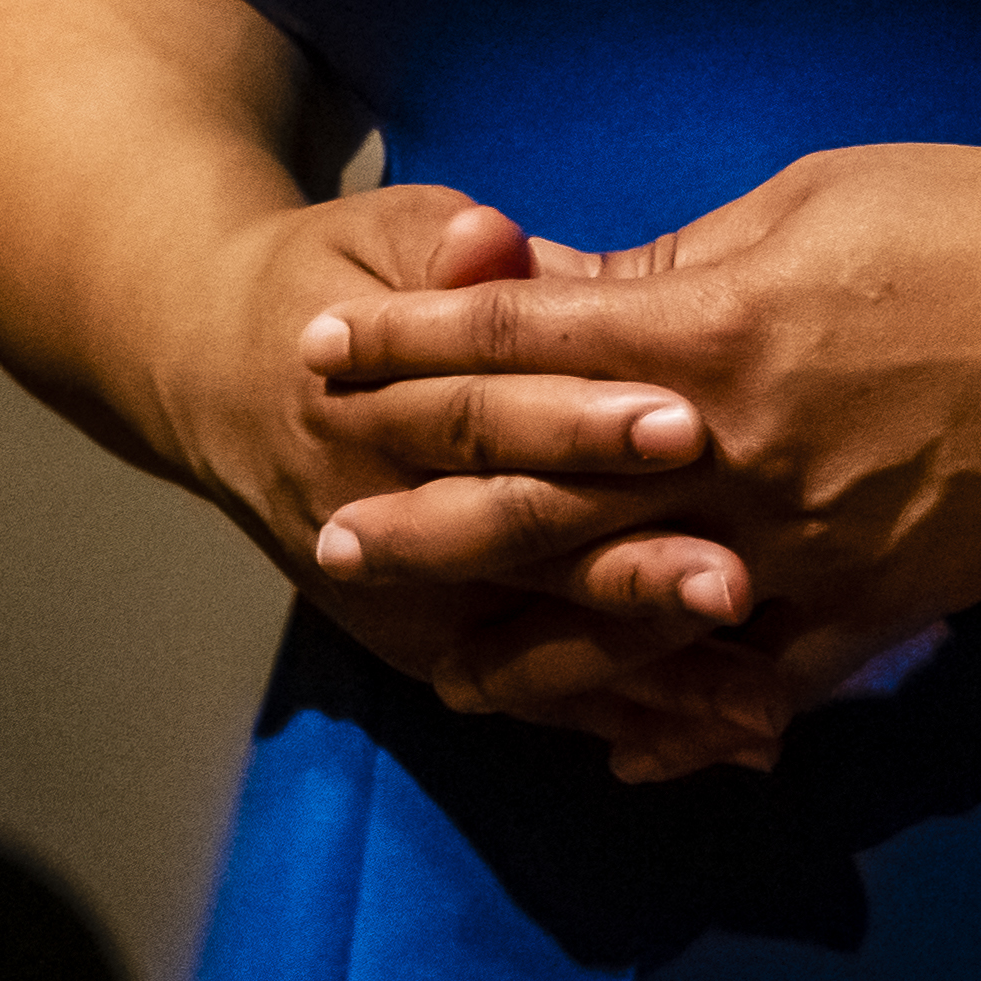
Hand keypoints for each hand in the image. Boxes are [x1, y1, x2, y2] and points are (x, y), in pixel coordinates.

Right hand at [166, 189, 795, 778]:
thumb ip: (445, 254)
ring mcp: (408, 597)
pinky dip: (633, 718)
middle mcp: (382, 518)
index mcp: (371, 403)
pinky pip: (541, 692)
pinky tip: (732, 740)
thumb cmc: (342, 284)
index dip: (579, 422)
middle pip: (519, 549)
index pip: (487, 417)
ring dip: (649, 678)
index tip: (684, 424)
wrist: (221, 372)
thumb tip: (483, 241)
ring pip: (537, 650)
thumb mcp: (382, 241)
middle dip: (628, 573)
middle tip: (738, 586)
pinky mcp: (437, 643)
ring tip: (759, 701)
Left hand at [302, 142, 980, 714]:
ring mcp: (798, 537)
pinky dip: (675, 714)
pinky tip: (618, 738)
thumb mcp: (821, 198)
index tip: (325, 346)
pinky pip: (749, 680)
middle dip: (419, 505)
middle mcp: (733, 444)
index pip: (516, 337)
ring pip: (617, 607)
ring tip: (442, 654)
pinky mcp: (871, 601)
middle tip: (328, 528)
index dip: (408, 342)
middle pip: (530, 490)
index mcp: (716, 323)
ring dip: (517, 631)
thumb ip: (686, 258)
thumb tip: (585, 291)